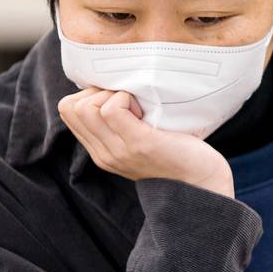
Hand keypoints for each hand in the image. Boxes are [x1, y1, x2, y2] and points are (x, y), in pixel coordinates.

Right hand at [57, 87, 234, 197]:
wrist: (204, 184)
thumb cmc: (179, 154)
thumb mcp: (140, 141)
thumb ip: (121, 125)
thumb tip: (112, 87)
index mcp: (101, 152)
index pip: (68, 110)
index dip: (90, 95)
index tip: (120, 100)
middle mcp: (104, 154)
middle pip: (69, 106)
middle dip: (97, 92)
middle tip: (129, 102)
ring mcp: (119, 150)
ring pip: (86, 106)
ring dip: (113, 94)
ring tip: (138, 107)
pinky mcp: (138, 144)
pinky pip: (111, 108)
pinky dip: (126, 98)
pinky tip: (145, 110)